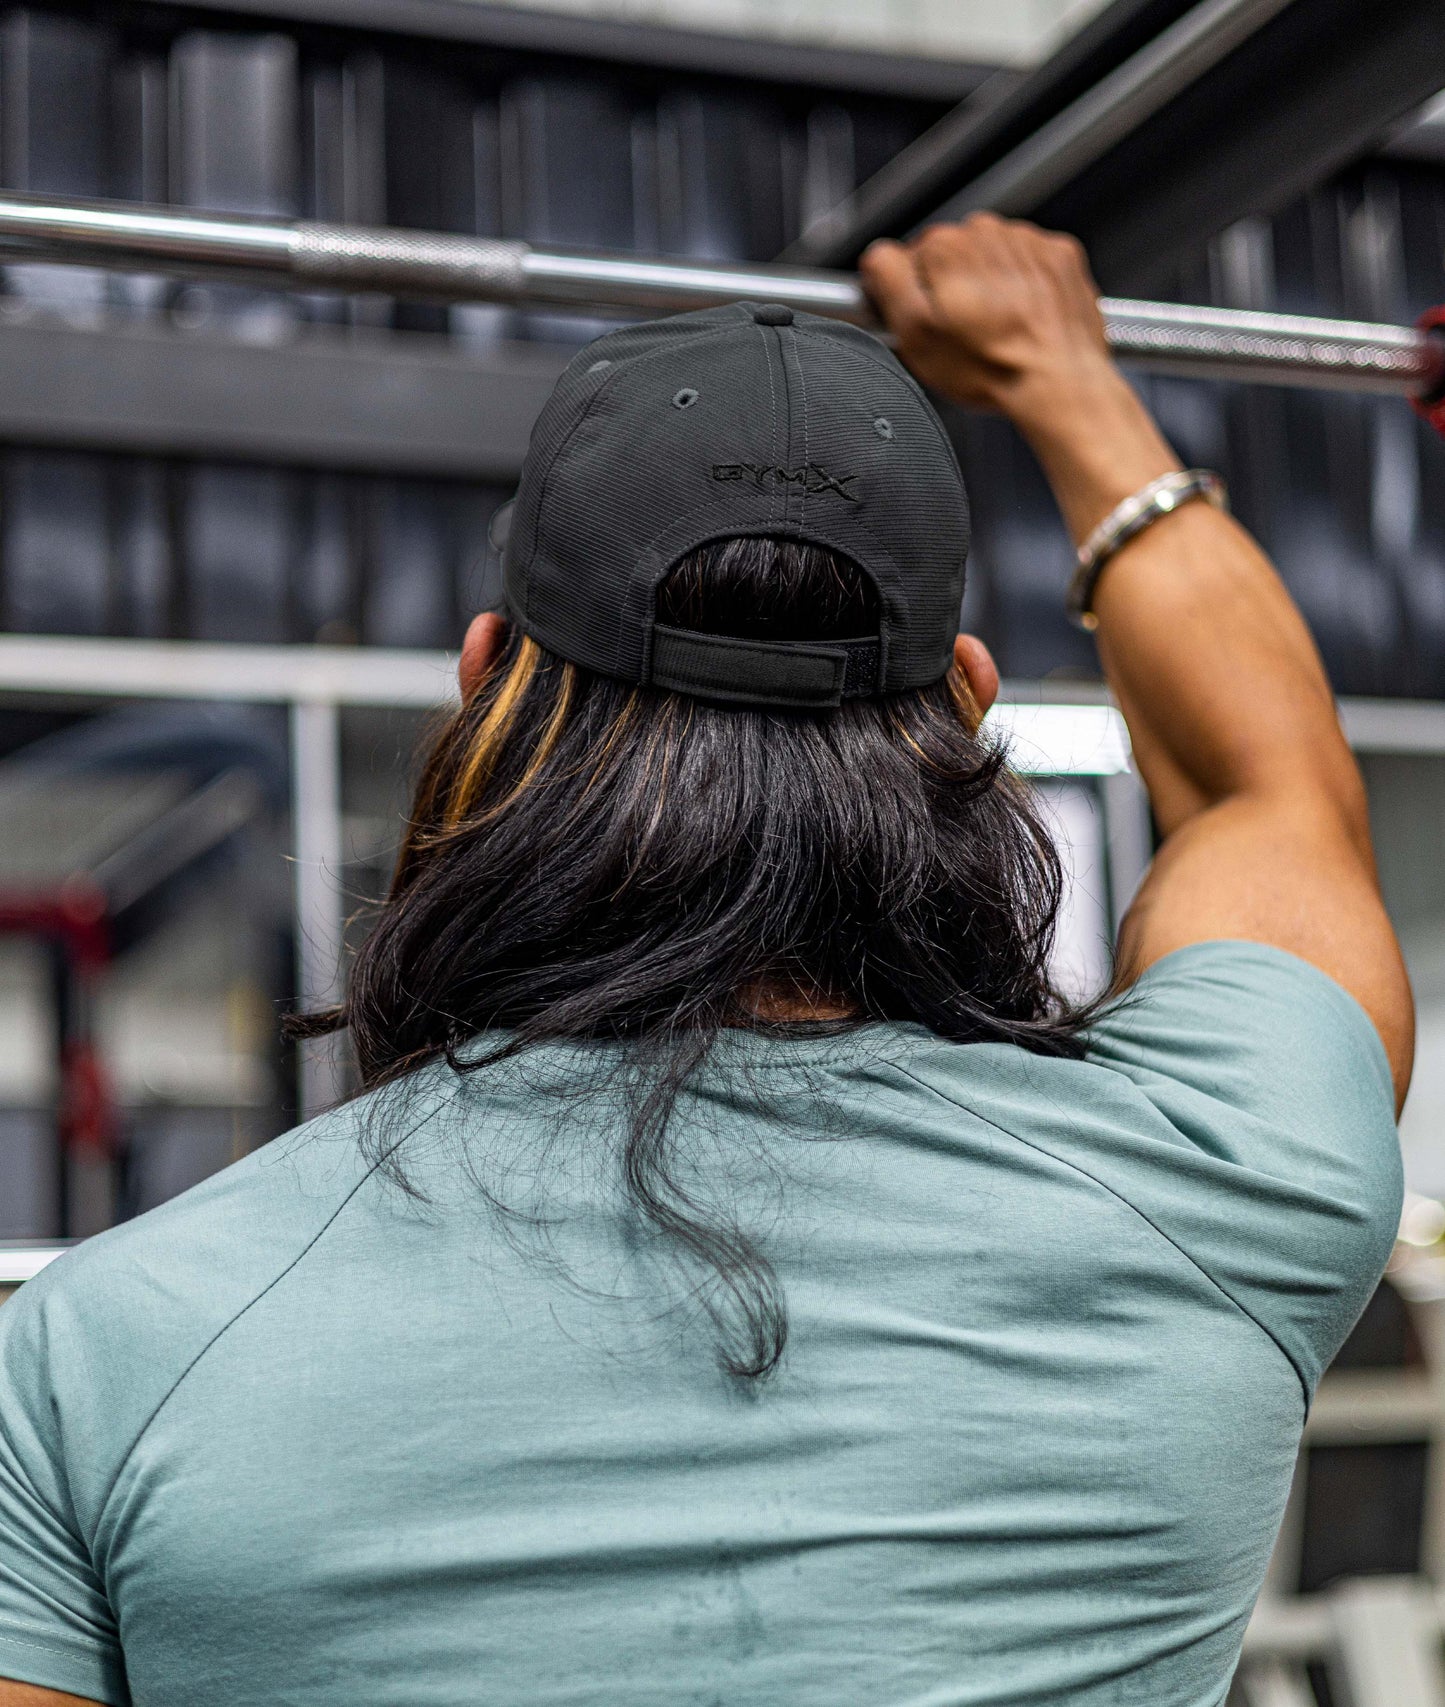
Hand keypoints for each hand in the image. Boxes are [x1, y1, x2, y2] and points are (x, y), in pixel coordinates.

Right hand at [859, 214, 1112, 414]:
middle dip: (953, 290)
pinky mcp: (1057, 256)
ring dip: (989, 288)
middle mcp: (986, 233)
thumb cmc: (992, 367)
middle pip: (952, 257)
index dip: (913, 295)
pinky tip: (1023, 320)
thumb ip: (887, 280)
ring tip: (998, 331)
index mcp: (945, 247)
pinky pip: (1028, 264)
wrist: (1060, 383)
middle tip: (964, 334)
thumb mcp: (914, 333)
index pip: (909, 258)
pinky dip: (1024, 288)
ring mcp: (1026, 241)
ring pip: (991, 259)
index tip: (926, 321)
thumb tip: (878, 257)